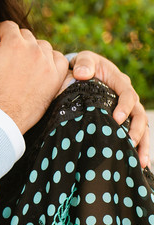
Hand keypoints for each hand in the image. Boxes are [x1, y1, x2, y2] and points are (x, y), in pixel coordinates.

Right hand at [0, 4, 67, 132]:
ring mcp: (47, 64)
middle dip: (16, 44)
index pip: (9, 27)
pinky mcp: (56, 78)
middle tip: (6, 62)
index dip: (0, 37)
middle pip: (26, 36)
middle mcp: (34, 50)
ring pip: (42, 46)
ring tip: (21, 67)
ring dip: (33, 52)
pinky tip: (37, 72)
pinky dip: (49, 62)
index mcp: (14, 42)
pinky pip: (57, 59)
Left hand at [70, 51, 149, 167]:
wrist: (85, 70)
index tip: (116, 119)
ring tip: (141, 162)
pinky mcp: (123, 118)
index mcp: (120, 81)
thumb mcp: (84, 59)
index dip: (125, 107)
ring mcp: (128, 108)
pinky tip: (138, 165)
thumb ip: (83, 64)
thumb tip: (82, 74)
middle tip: (128, 143)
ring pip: (141, 128)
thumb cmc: (84, 65)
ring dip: (142, 144)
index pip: (128, 94)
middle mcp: (128, 96)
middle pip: (139, 115)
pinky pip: (134, 133)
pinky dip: (137, 148)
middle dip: (136, 130)